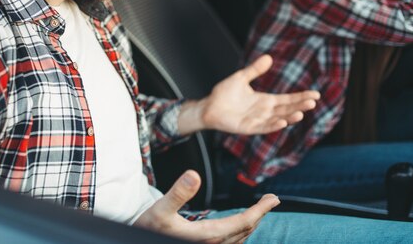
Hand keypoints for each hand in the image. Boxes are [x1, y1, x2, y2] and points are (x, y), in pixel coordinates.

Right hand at [135, 170, 278, 242]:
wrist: (138, 241)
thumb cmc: (148, 228)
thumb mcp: (160, 209)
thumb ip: (178, 193)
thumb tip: (194, 175)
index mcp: (208, 236)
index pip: (244, 222)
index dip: (261, 210)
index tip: (274, 199)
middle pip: (245, 230)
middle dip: (260, 214)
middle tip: (272, 200)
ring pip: (238, 239)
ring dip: (250, 224)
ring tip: (258, 211)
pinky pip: (229, 243)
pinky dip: (239, 233)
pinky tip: (235, 227)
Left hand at [179, 54, 318, 135]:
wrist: (209, 106)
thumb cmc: (224, 93)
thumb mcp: (241, 78)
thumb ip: (255, 69)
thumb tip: (269, 57)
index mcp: (266, 100)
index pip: (288, 99)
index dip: (301, 97)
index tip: (315, 95)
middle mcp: (265, 111)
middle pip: (287, 109)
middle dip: (300, 106)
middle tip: (313, 102)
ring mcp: (258, 120)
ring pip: (278, 119)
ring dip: (289, 117)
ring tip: (301, 113)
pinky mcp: (248, 128)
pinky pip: (263, 127)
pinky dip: (273, 125)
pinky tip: (282, 122)